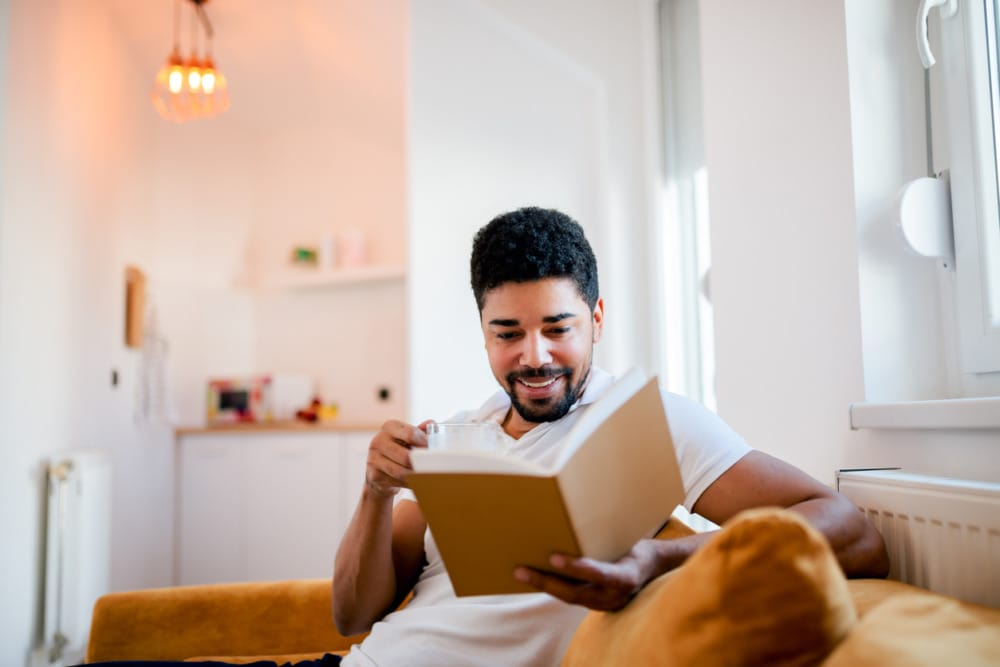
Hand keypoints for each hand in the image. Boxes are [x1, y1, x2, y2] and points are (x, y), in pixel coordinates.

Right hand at [365, 419, 429, 498]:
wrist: (378, 468)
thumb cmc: (398, 449)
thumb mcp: (408, 437)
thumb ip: (421, 431)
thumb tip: (432, 424)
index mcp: (389, 427)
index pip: (411, 434)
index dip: (425, 444)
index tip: (433, 451)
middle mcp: (378, 441)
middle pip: (406, 456)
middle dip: (421, 463)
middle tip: (432, 467)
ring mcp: (373, 458)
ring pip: (401, 472)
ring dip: (416, 476)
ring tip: (427, 476)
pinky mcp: (374, 475)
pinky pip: (396, 482)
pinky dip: (409, 484)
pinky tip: (417, 482)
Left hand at [513, 540, 662, 610]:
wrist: (652, 568)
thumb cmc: (636, 545)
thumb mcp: (628, 538)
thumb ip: (606, 534)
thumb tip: (578, 509)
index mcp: (627, 577)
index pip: (600, 574)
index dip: (577, 568)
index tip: (554, 558)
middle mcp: (614, 596)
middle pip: (575, 593)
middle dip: (546, 581)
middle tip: (521, 570)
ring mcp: (603, 604)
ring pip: (568, 597)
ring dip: (543, 585)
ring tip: (519, 572)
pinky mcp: (593, 604)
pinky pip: (569, 597)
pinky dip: (550, 586)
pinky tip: (531, 576)